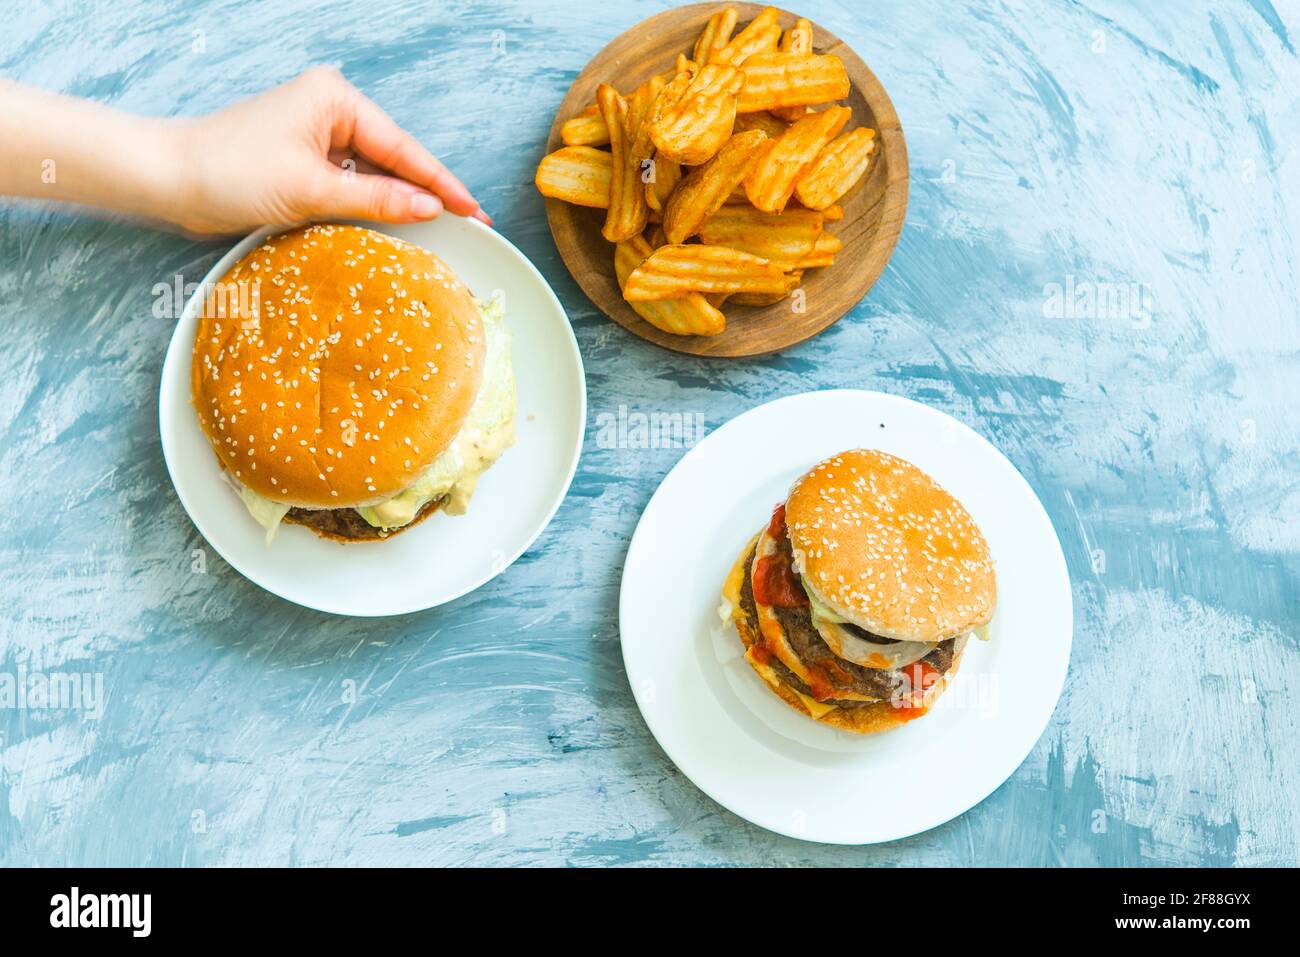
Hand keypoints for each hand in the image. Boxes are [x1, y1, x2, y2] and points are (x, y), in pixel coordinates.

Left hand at [169, 66, 489, 234]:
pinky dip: (370, 205)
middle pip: (394, 158)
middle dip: (426, 192)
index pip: (403, 148)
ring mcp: (316, 134)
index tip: (475, 210)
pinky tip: (395, 224)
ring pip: (374, 174)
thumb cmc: (229, 172)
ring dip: (398, 201)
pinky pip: (351, 183)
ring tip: (441, 230)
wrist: (168, 181)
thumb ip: (377, 199)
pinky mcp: (304, 160)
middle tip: (470, 223)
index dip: (442, 183)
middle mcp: (329, 109)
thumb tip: (429, 207)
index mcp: (335, 99)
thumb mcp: (313, 190)